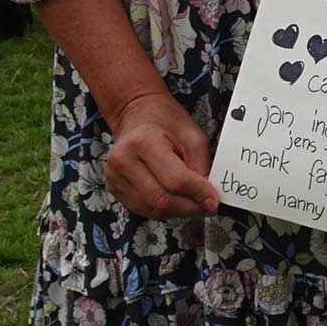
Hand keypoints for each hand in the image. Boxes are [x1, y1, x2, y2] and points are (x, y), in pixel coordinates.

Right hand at [105, 90, 219, 218]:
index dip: (198, 194)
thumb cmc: (163, 119)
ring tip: (192, 203)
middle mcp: (123, 161)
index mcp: (143, 142)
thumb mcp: (192, 134)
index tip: (213, 201)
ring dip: (177, 211)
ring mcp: (114, 176)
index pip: (175, 180)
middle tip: (207, 206)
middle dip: (189, 207)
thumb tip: (207, 196)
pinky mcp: (113, 188)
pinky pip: (142, 209)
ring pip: (152, 209)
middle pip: (161, 200)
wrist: (135, 114)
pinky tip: (175, 200)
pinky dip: (163, 210)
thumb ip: (201, 164)